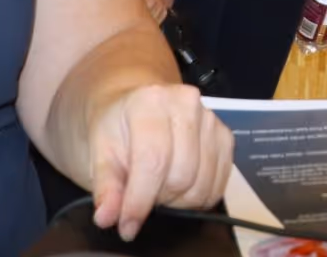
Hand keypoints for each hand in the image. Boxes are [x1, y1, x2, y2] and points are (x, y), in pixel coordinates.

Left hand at [86, 83, 231, 239]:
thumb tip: (106, 217)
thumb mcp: (100, 154)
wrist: (135, 110)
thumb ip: (105, 186)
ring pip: (201, 185)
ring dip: (178, 201)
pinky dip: (197, 198)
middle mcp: (186, 103)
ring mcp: (210, 119)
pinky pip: (218, 186)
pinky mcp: (226, 136)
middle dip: (159, 199)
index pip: (153, 161)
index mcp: (150, 101)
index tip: (127, 226)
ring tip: (159, 189)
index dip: (140, 201)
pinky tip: (179, 188)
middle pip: (181, 176)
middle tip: (142, 197)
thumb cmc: (117, 130)